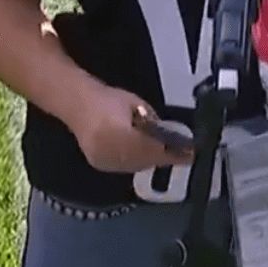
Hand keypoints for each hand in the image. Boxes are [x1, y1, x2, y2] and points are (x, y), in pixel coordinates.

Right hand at [70, 82, 193, 172]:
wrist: (77, 103)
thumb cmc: (108, 99)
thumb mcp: (136, 104)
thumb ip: (151, 121)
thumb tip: (168, 134)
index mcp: (121, 135)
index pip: (153, 148)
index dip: (173, 152)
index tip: (190, 153)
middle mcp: (112, 153)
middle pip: (146, 161)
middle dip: (166, 158)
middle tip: (184, 155)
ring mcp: (104, 163)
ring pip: (136, 167)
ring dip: (153, 162)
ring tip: (169, 156)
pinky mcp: (99, 166)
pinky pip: (125, 168)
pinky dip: (138, 163)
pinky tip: (148, 157)